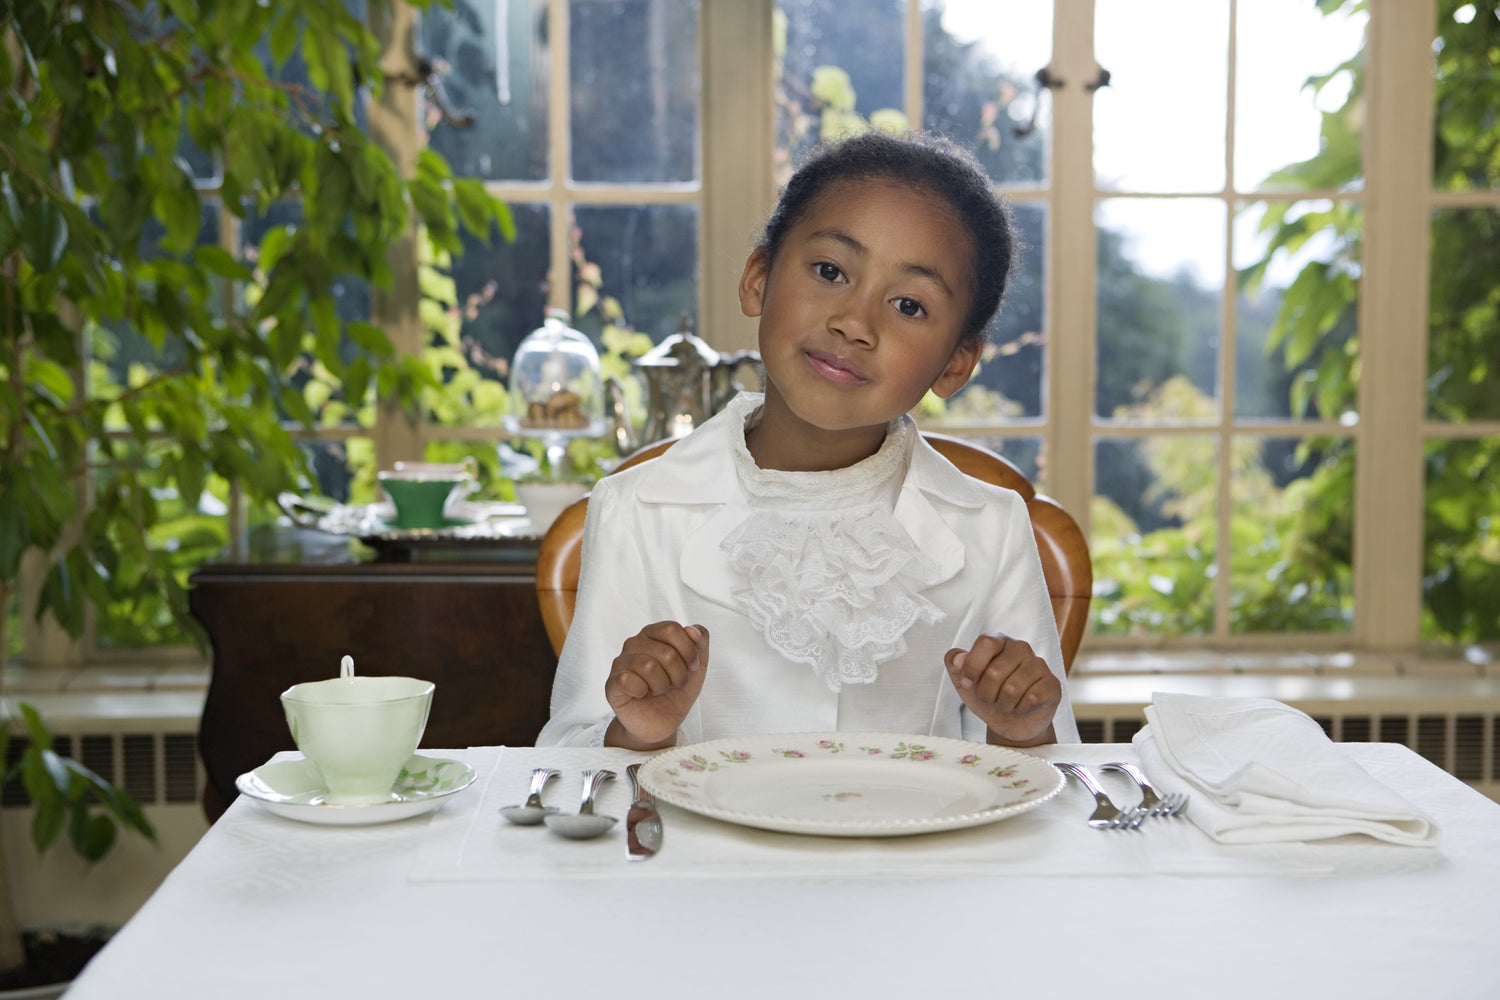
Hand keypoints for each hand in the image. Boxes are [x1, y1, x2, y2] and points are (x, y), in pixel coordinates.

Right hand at [604, 622, 709, 749]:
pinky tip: (642, 694)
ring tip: (659, 690)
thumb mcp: (698, 666)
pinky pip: (629, 680)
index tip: (691, 667)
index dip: (689, 651)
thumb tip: (692, 629)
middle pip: (666, 652)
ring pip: (649, 666)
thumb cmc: (676, 691)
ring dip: (663, 685)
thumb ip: (700, 642)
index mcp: (653, 633)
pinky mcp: (612, 683)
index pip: (672, 629)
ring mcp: (620, 662)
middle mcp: (634, 643)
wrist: (661, 722)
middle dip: (679, 674)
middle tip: (674, 684)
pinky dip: (643, 691)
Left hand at [944, 633, 1058, 746]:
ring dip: (1003, 704)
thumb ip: (954, 664)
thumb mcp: (964, 682)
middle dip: (987, 694)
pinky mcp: (1052, 684)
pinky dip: (1020, 709)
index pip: (986, 642)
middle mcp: (1021, 647)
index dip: (973, 667)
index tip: (968, 683)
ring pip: (1012, 688)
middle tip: (991, 699)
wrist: (1012, 723)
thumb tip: (958, 658)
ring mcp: (1039, 664)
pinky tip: (1022, 707)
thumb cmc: (988, 697)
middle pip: (995, 671)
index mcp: (999, 642)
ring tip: (1006, 704)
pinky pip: (1032, 698)